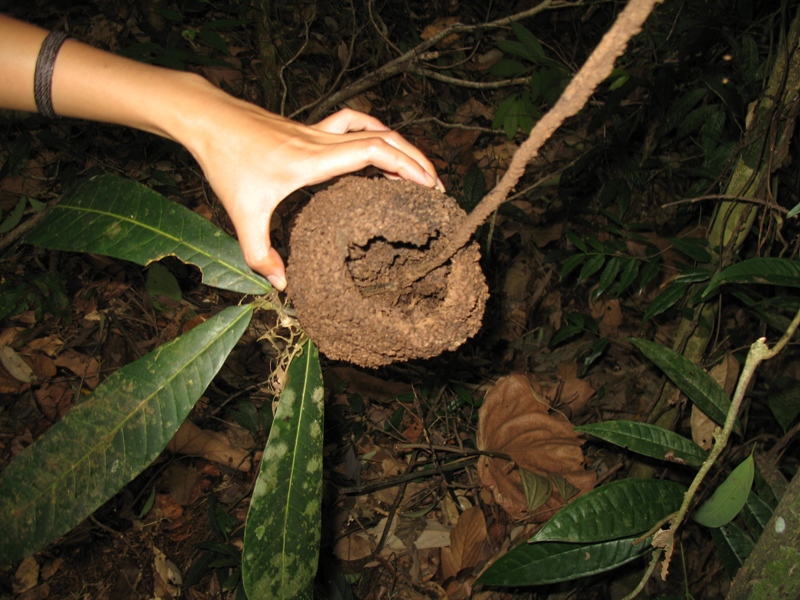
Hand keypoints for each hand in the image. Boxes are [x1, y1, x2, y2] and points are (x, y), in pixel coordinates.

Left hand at [184, 96, 442, 290]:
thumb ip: (260, 253)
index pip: (373, 152)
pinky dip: (372, 131)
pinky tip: (376, 145)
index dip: (406, 165)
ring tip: (416, 166)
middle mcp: (322, 142)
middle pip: (383, 137)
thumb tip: (283, 284)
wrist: (208, 118)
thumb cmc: (225, 162)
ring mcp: (317, 132)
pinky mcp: (309, 129)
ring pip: (371, 126)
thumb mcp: (242, 214)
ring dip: (398, 143)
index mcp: (314, 161)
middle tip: (436, 185)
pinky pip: (353, 124)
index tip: (429, 185)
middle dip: (416, 159)